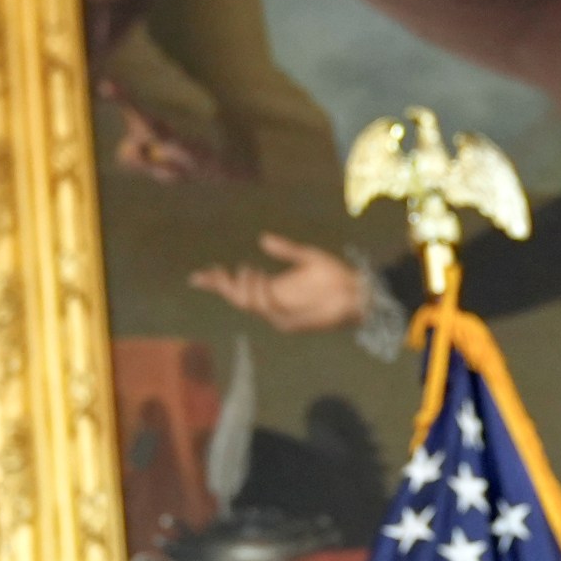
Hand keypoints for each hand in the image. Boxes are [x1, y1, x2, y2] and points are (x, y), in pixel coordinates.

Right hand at [189, 233, 367, 331]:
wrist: (358, 293)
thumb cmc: (336, 277)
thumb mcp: (307, 257)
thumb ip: (285, 249)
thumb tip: (262, 239)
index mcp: (274, 289)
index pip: (240, 288)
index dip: (220, 282)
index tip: (201, 274)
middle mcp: (274, 303)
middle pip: (238, 298)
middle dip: (222, 287)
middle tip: (212, 272)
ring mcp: (281, 314)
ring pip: (249, 303)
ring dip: (242, 287)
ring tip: (245, 268)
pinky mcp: (292, 321)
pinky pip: (268, 308)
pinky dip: (259, 293)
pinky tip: (257, 276)